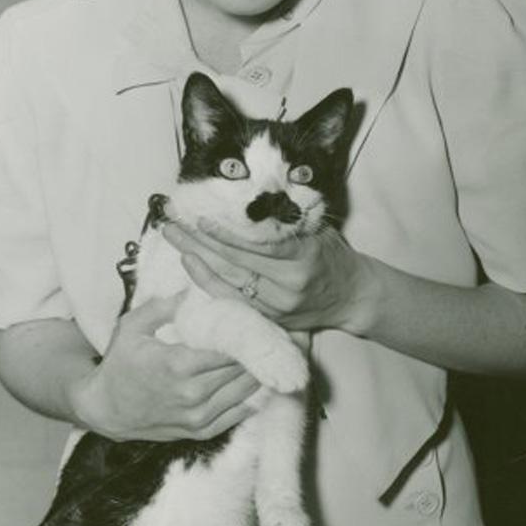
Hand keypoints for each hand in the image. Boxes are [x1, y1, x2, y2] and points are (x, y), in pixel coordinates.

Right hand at [71, 294, 259, 441]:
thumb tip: (193, 289)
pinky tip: (254, 381)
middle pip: (241, 368)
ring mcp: (198, 416)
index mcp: (178, 365)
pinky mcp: (200, 431)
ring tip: (263, 354)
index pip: (229, 348)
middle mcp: (193, 393)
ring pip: (244, 391)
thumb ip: (164, 306)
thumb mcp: (133, 327)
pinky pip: (237, 414)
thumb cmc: (119, 364)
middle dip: (254, 351)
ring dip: (256, 372)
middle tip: (264, 335)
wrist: (105, 409)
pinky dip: (249, 397)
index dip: (245, 334)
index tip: (253, 321)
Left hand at [161, 219, 369, 332]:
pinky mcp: (270, 319)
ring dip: (198, 261)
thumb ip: (284, 224)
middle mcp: (288, 285)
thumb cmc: (334, 256)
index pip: (257, 246)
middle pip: (235, 263)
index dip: (226, 234)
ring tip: (175, 241)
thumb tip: (246, 205)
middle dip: (199, 243)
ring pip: (229, 283)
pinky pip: (234, 300)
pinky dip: (210, 282)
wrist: (353, 296)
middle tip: (172, 226)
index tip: (201, 220)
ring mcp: (278, 307)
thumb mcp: (317, 231)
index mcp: (303, 258)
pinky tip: (192, 266)